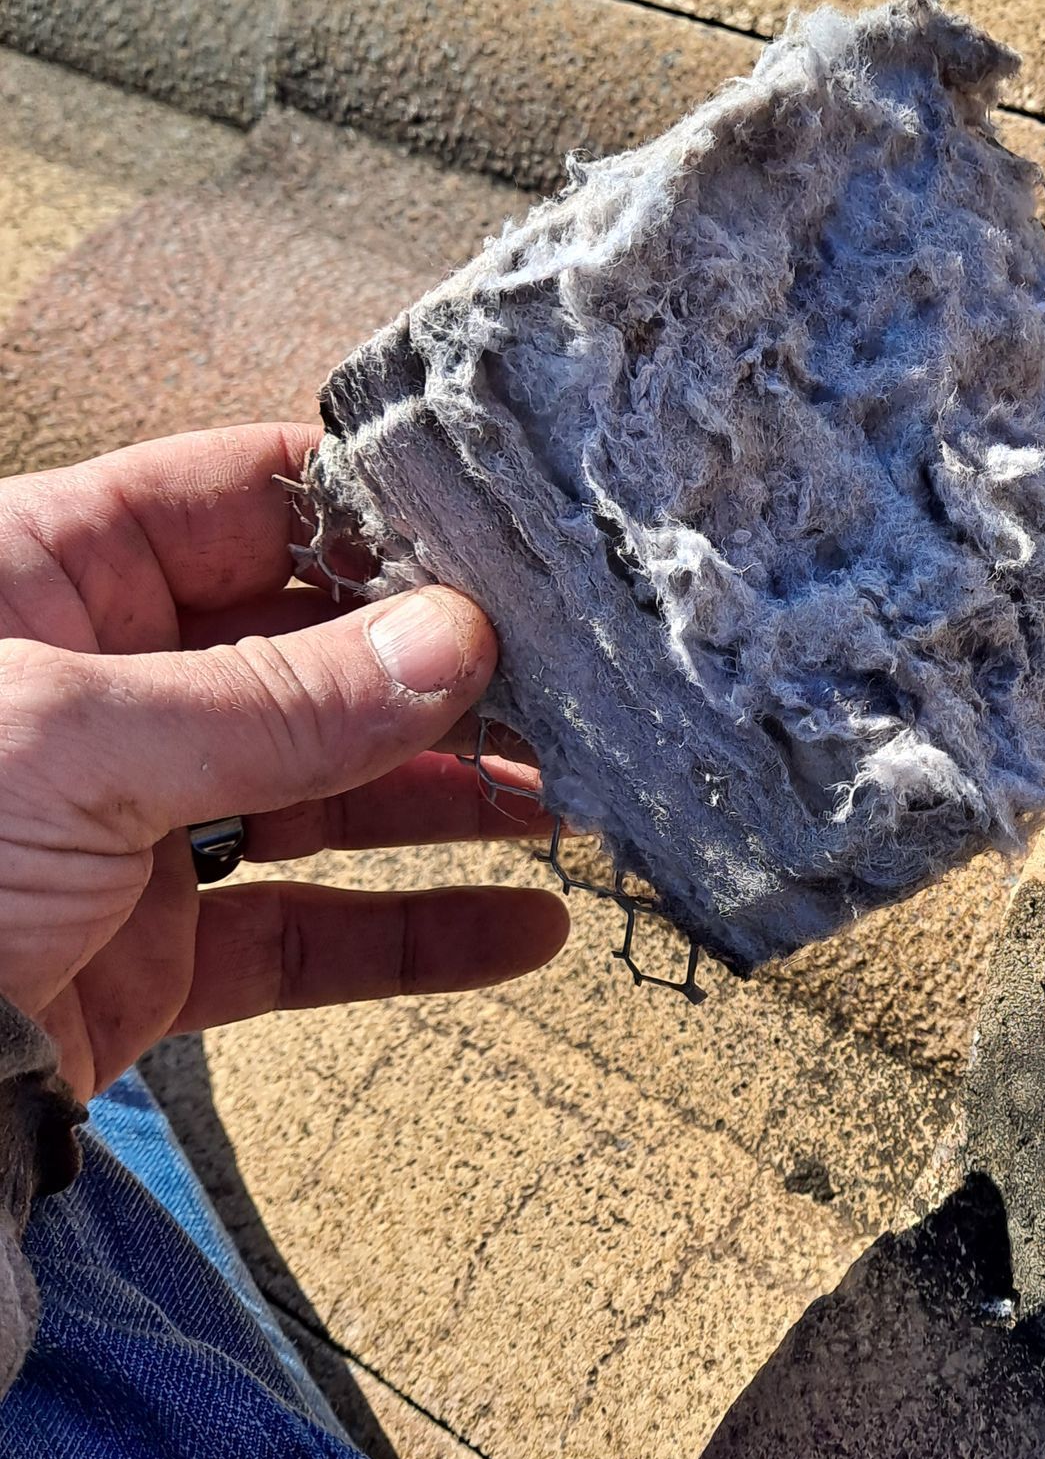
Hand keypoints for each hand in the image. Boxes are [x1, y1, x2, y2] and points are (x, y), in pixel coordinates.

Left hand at [0, 423, 568, 1100]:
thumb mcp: (76, 744)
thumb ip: (277, 701)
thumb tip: (454, 642)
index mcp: (37, 583)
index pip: (231, 500)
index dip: (363, 511)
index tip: (496, 532)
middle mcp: (90, 692)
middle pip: (300, 649)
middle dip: (437, 667)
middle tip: (568, 680)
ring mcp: (122, 828)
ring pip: (323, 789)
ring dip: (452, 797)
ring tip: (576, 801)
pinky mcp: (146, 958)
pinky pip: (306, 932)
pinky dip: (415, 935)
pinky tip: (523, 930)